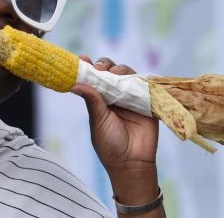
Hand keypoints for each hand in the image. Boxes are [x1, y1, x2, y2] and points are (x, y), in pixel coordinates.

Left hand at [72, 56, 162, 214]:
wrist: (132, 163)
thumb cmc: (110, 144)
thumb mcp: (98, 121)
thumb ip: (92, 101)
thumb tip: (75, 84)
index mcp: (100, 99)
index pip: (94, 78)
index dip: (89, 67)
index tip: (82, 59)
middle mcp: (115, 95)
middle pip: (111, 71)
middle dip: (104, 66)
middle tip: (100, 69)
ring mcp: (131, 97)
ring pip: (127, 74)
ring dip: (120, 69)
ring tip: (114, 73)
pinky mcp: (148, 101)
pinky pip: (145, 84)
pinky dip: (139, 78)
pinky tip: (132, 78)